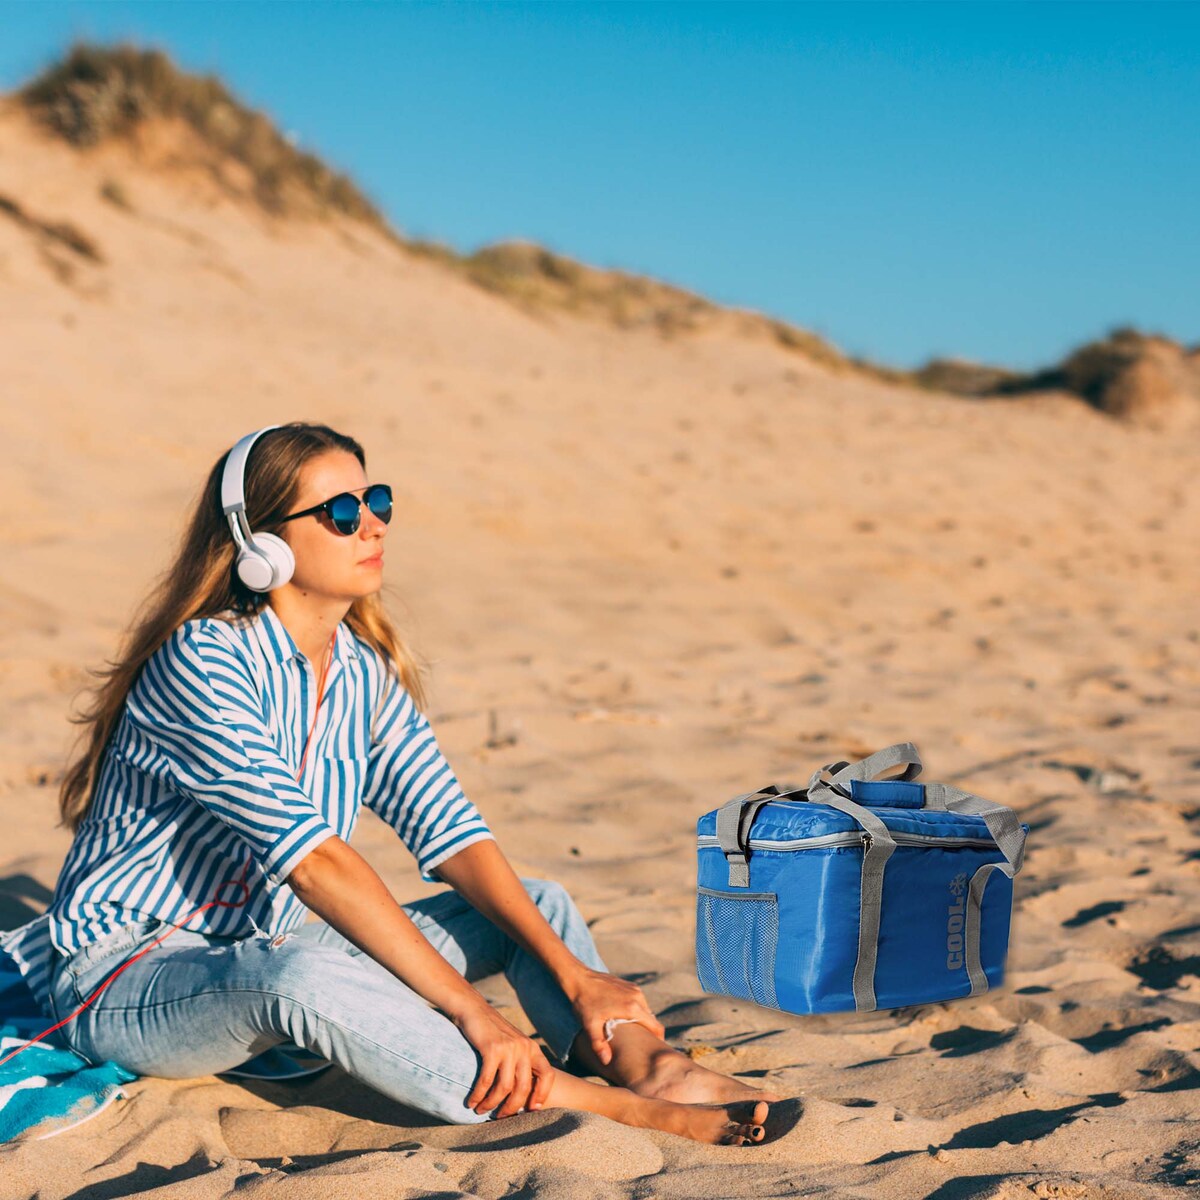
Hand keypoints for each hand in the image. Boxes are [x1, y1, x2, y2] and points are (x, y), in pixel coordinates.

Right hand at [453, 1000, 555, 1118]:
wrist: (474, 1010)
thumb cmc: (492, 1033)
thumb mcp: (513, 1045)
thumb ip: (520, 1063)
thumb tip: (523, 1096)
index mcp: (532, 1048)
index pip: (547, 1075)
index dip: (541, 1095)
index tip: (530, 1110)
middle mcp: (524, 1048)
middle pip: (524, 1088)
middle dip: (512, 1108)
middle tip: (500, 1117)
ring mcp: (509, 1048)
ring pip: (505, 1087)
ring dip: (492, 1104)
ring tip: (481, 1110)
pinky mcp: (492, 1049)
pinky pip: (487, 1080)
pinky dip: (479, 1095)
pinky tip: (472, 1102)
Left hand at [566, 966, 664, 1065]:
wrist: (579, 978)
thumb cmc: (584, 1002)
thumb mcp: (590, 1025)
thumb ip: (599, 1044)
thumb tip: (607, 1061)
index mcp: (633, 1008)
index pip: (656, 1027)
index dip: (659, 1040)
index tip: (654, 1051)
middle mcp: (637, 997)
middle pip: (652, 1020)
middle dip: (649, 1033)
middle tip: (641, 1046)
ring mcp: (634, 989)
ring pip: (645, 1010)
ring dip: (642, 1021)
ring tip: (633, 1034)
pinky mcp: (629, 985)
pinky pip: (639, 1002)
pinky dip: (637, 1011)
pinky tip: (625, 1019)